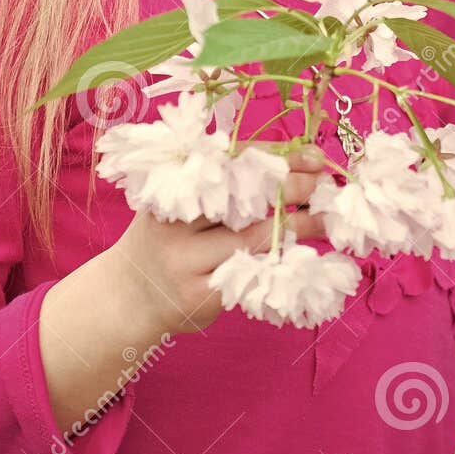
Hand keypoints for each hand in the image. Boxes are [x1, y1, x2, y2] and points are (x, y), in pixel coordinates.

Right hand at [106, 142, 329, 337]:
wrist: (128, 296)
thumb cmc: (168, 239)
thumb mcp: (178, 203)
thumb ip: (222, 184)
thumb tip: (292, 163)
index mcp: (169, 187)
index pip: (229, 162)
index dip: (274, 158)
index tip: (312, 156)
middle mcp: (174, 222)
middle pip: (243, 200)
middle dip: (291, 189)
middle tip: (325, 184)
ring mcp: (184, 262)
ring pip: (252, 239)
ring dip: (297, 227)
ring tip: (326, 218)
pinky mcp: (197, 297)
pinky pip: (248, 277)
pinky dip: (278, 263)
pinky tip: (301, 257)